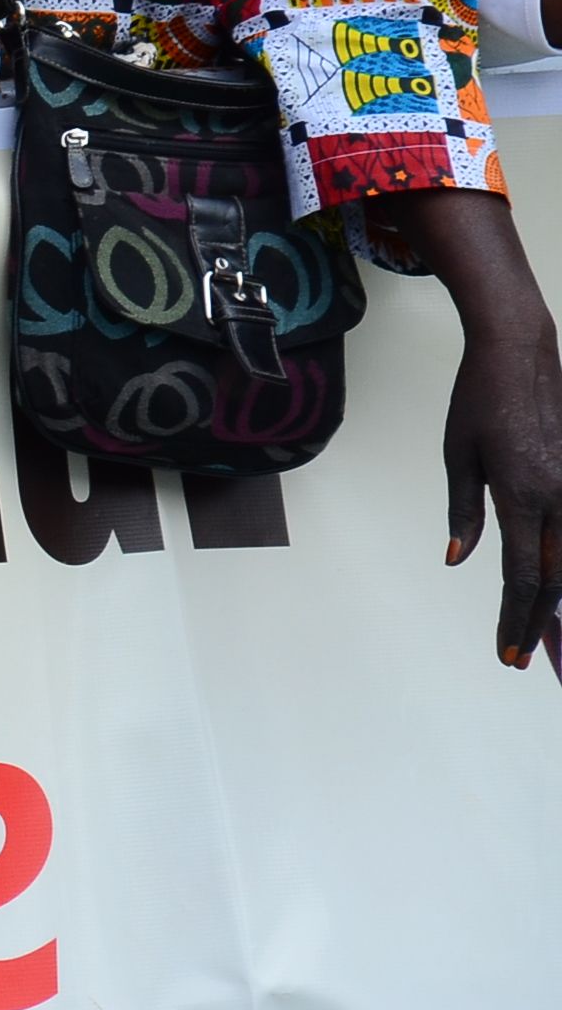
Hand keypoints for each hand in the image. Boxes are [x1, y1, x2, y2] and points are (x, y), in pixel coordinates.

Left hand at [444, 311, 561, 675]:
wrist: (519, 353)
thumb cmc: (478, 399)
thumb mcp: (457, 454)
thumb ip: (464, 513)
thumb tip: (457, 560)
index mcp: (522, 494)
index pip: (522, 574)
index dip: (514, 618)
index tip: (507, 653)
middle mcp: (560, 496)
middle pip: (557, 578)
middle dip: (540, 622)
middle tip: (521, 656)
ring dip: (559, 600)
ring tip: (541, 633)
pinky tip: (556, 585)